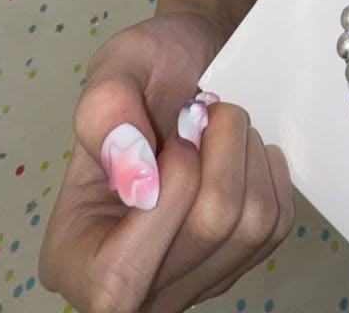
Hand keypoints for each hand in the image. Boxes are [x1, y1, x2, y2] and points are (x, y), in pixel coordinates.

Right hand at [39, 11, 293, 312]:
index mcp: (73, 253)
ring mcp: (187, 279)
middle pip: (208, 231)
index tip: (178, 131)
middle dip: (218, 150)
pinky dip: (268, 172)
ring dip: (246, 154)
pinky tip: (240, 151)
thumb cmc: (147, 69)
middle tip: (201, 112)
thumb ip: (107, 113)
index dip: (169, 191)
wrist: (189, 68)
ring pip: (250, 227)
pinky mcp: (236, 260)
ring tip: (220, 126)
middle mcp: (127, 283)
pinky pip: (276, 224)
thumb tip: (137, 181)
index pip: (121, 271)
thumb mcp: (115, 66)